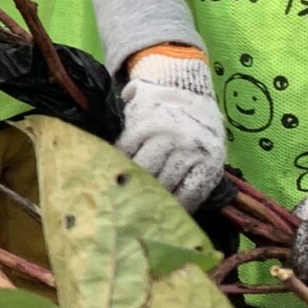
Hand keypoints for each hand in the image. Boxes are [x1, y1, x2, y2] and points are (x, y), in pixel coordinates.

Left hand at [118, 50, 225, 209]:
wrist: (193, 90)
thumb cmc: (156, 102)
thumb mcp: (133, 103)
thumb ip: (117, 121)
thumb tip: (97, 144)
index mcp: (147, 124)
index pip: (125, 157)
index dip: (116, 174)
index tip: (107, 189)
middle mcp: (170, 137)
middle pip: (145, 174)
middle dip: (134, 190)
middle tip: (123, 210)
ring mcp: (192, 152)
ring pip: (167, 186)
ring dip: (155, 202)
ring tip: (143, 217)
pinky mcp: (211, 165)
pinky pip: (192, 192)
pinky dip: (181, 205)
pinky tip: (171, 213)